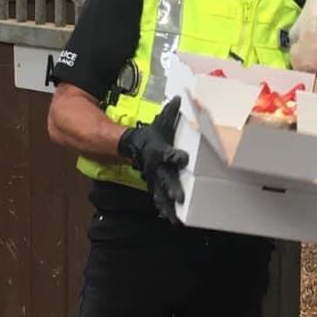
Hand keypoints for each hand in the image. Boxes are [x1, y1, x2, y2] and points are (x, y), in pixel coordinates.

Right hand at [118, 96, 189, 222]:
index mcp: (160, 151)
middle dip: (173, 188)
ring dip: (169, 205)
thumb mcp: (162, 123)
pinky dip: (165, 209)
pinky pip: (159, 199)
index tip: (183, 158)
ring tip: (175, 219)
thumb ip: (171, 112)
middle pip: (166, 178)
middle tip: (181, 197)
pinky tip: (172, 219)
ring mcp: (155, 178)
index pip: (168, 153)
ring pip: (162, 194)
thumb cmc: (152, 135)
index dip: (175, 155)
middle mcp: (157, 167)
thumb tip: (179, 97)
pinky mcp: (155, 185)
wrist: (133, 147)